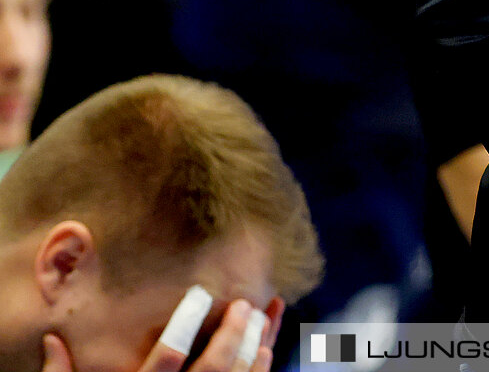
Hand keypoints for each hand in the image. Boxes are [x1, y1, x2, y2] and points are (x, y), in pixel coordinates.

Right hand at [44, 297, 282, 371]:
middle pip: (211, 369)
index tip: (201, 294)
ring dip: (254, 347)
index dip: (186, 324)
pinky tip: (267, 348)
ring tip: (260, 317)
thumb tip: (52, 340)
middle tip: (243, 305)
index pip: (166, 358)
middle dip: (232, 333)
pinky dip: (261, 369)